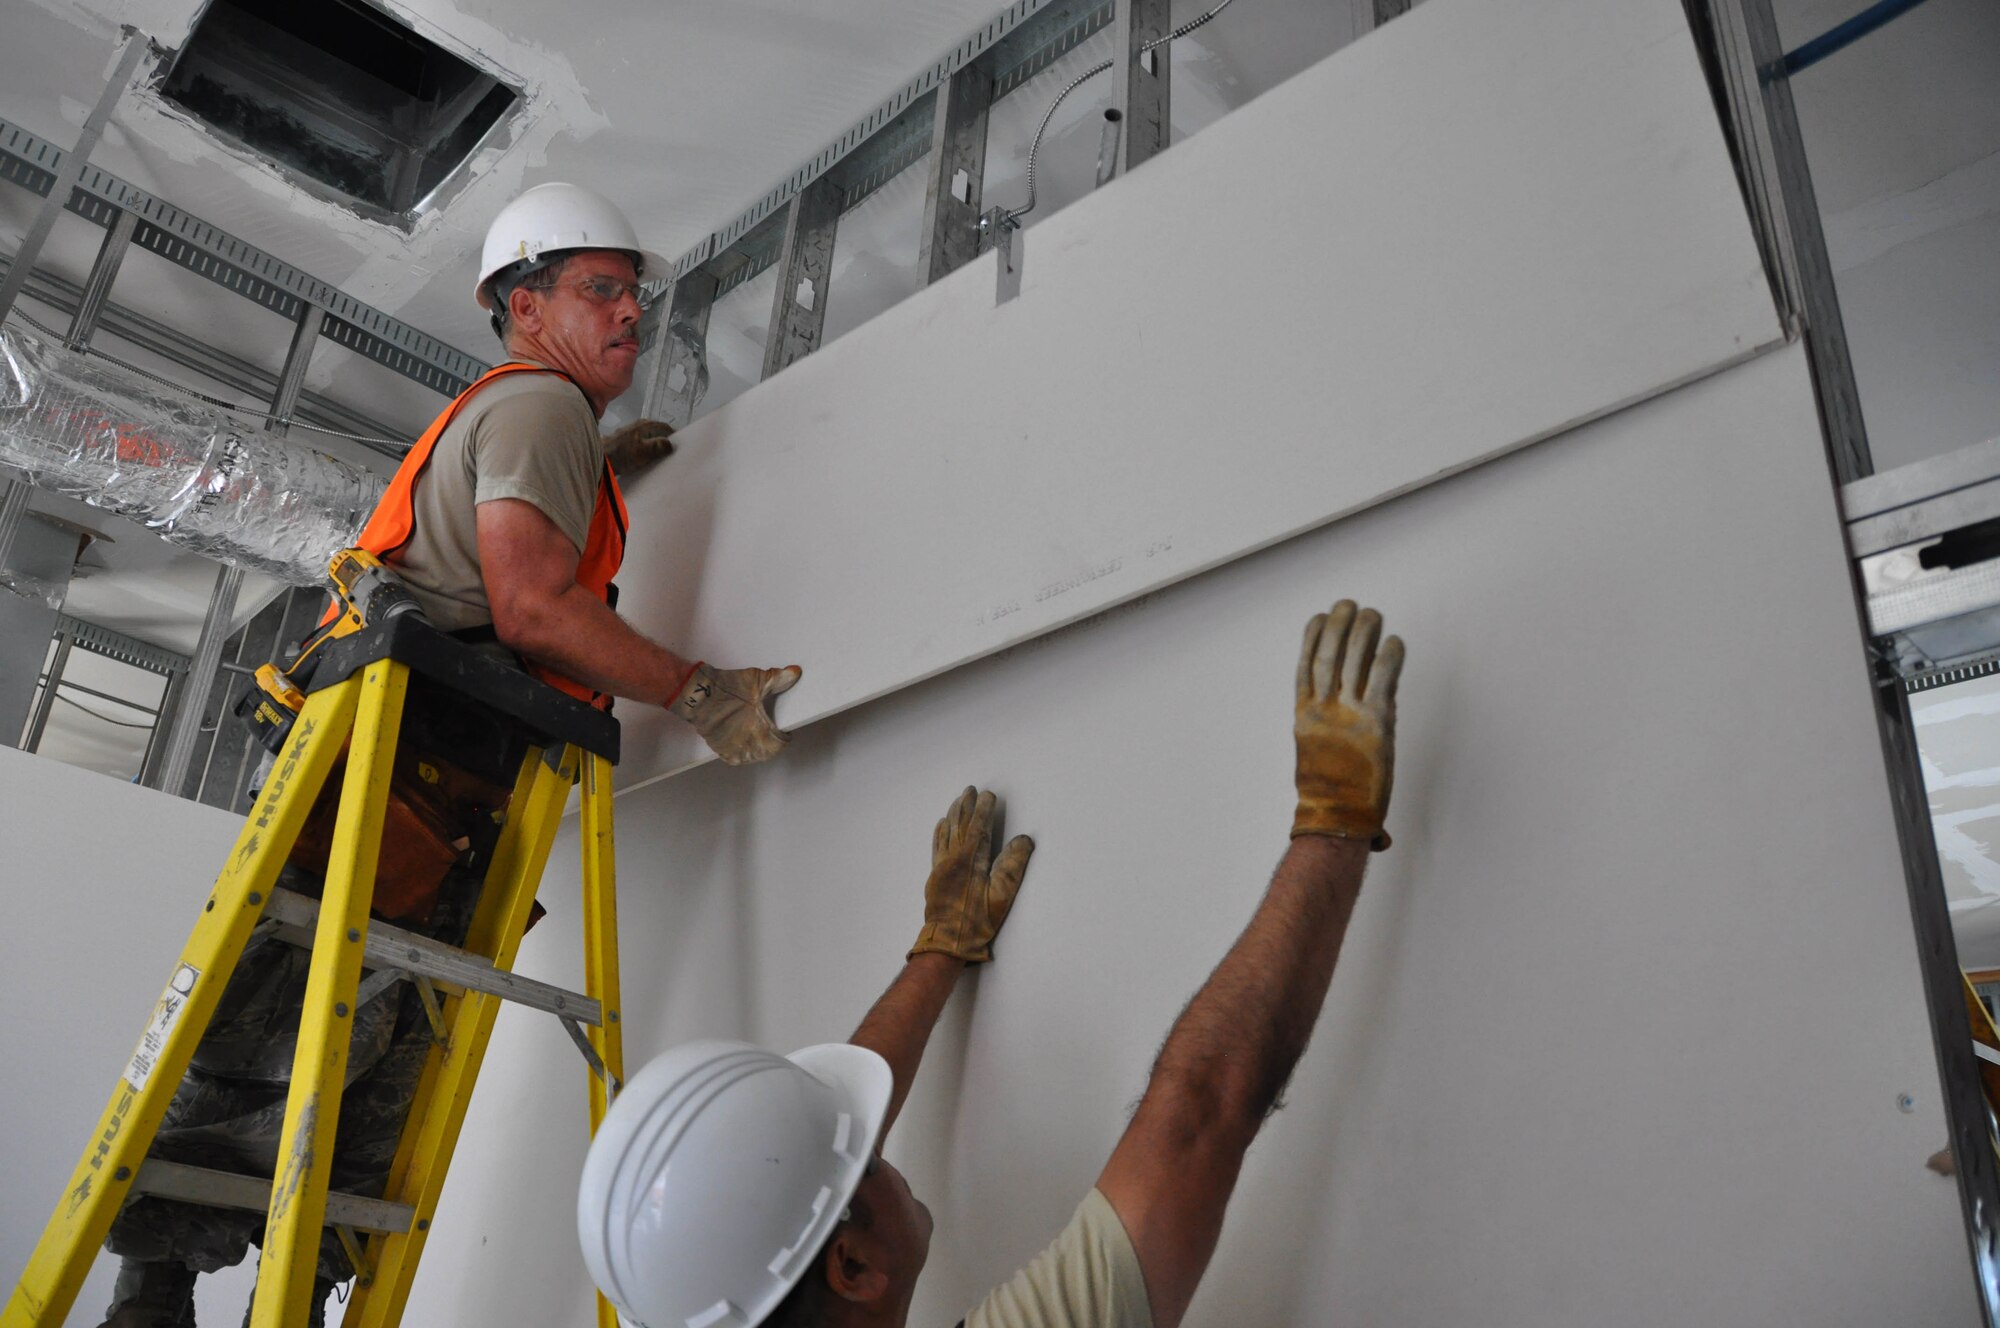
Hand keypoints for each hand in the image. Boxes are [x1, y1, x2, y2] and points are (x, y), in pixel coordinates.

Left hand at [602, 418, 675, 472]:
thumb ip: (659, 446)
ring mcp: (632, 432)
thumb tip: (670, 444)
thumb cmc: (621, 455)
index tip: (678, 450)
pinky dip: (645, 451)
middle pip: (658, 433)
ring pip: (650, 439)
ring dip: (654, 449)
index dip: (674, 438)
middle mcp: (639, 426)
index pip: (667, 428)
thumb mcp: (644, 452)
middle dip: (664, 444)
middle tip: (669, 457)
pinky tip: (644, 461)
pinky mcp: (626, 441)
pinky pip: (641, 444)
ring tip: (657, 460)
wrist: (601, 460)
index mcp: (646, 425)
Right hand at [669, 662, 800, 764]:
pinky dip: (743, 750)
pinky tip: (743, 738)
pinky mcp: (722, 751)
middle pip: (769, 751)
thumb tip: (794, 673)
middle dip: (772, 741)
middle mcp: (750, 746)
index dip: (784, 735)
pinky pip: (738, 757)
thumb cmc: (726, 689)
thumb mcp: (757, 680)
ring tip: (757, 733)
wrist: (697, 694)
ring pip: (754, 756)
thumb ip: (779, 678)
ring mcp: (735, 751)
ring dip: (758, 747)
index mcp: (763, 732)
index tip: (783, 729)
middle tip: (770, 729)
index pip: (781, 743)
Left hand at [910, 787, 1033, 962]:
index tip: (988, 795)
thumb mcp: (1002, 896)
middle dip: (966, 805)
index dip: (984, 809)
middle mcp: (954, 857)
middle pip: (960, 824)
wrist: (947, 941)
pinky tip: (942, 824)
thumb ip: (1013, 866)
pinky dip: (940, 831)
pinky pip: (937, 845)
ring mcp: (942, 865)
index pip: (979, 827)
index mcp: (972, 860)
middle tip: (970, 789)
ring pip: (947, 832)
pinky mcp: (935, 874)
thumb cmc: (977, 921)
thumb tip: (1024, 840)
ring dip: (953, 813)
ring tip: (958, 800)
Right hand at [1293, 599, 1402, 848]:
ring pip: (1354, 661)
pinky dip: (1389, 656)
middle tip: (1348, 604)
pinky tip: (1394, 641)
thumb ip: (1331, 719)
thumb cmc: (1329, 790)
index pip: (1305, 666)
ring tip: (1372, 613)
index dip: (1312, 637)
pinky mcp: (1376, 724)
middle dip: (1338, 626)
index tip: (1321, 617)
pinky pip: (1383, 680)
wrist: (1337, 817)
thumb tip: (1360, 692)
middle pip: (1329, 656)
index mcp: (1304, 716)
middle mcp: (1323, 711)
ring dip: (1363, 632)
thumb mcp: (1317, 749)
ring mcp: (1348, 716)